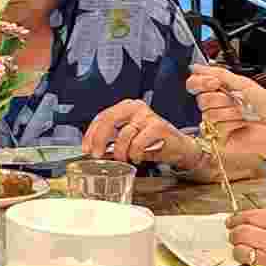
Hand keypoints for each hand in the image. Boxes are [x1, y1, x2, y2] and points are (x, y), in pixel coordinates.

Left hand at [81, 99, 195, 166]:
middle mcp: (136, 107)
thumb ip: (112, 140)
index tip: (86, 147)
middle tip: (97, 155)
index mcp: (127, 107)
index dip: (91, 133)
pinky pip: (138, 144)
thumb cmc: (153, 143)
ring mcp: (147, 116)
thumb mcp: (129, 139)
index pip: (102, 116)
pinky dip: (135, 154)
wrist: (179, 148)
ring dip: (121, 152)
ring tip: (125, 158)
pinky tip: (138, 157)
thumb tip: (93, 149)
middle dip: (99, 140)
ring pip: (123, 135)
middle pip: (109, 120)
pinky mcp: (158, 127)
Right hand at [186, 64, 265, 162]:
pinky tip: (242, 125)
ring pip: (210, 114)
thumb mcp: (243, 83)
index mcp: (218, 91)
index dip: (200, 82)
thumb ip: (219, 74)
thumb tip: (197, 68)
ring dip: (232, 112)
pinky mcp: (218, 137)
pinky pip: (217, 127)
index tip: (215, 83)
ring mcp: (215, 123)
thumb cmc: (264, 106)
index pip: (194, 84)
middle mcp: (214, 106)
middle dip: (224, 99)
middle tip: (238, 101)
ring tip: (244, 114)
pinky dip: (233, 124)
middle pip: (202, 99)